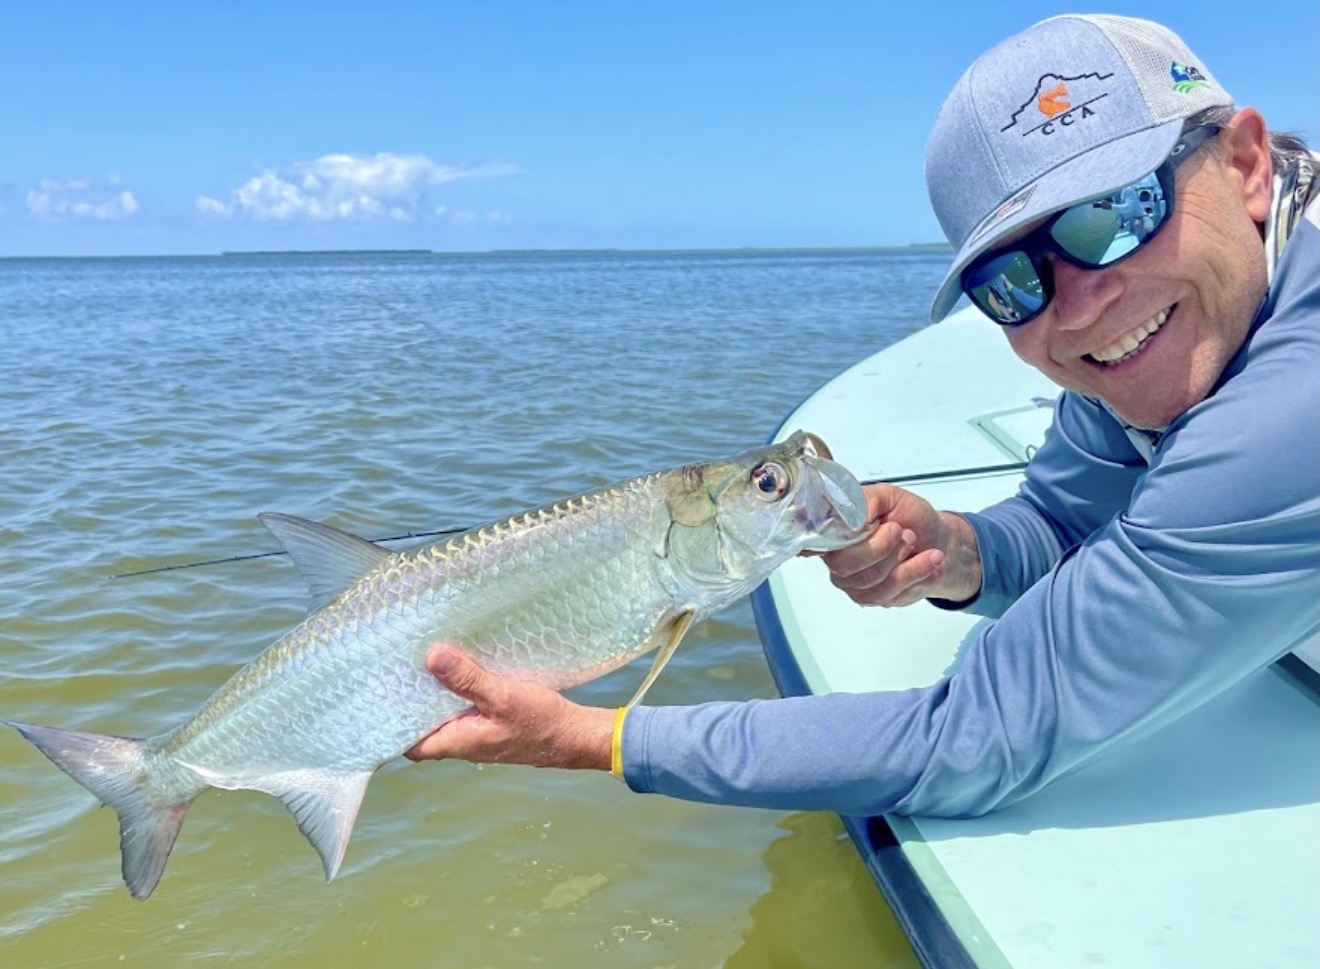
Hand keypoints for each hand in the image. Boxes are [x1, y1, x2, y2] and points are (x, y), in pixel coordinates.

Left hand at [405, 646, 614, 770]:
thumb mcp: (502, 695)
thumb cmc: (540, 722)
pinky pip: (463, 712)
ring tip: (419, 667)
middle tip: (395, 674)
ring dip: (432, 699)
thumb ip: (467, 679)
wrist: (576, 737)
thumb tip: (432, 656)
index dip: (390, 727)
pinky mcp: (492, 725)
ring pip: (443, 719)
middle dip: (408, 706)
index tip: (378, 700)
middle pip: (423, 730)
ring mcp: (478, 736)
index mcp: (458, 742)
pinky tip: (457, 672)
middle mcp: (463, 743)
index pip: (409, 745)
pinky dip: (454, 696)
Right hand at [820, 483, 981, 606]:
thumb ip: (870, 500)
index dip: (834, 540)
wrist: (936, 541)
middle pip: (844, 564)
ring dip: (904, 561)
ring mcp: (852, 582)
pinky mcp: (872, 598)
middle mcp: (836, 558)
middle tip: (905, 533)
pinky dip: (916, 574)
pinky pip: (889, 593)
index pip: (818, 541)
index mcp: (834, 530)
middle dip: (882, 548)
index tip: (867, 530)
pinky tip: (928, 561)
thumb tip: (857, 515)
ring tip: (917, 543)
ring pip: (871, 581)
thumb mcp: (891, 496)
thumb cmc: (910, 517)